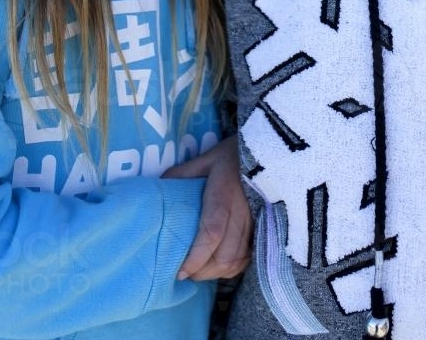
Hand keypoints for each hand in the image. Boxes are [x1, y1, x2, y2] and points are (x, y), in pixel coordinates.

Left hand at [162, 135, 251, 280]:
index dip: (196, 257)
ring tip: (199, 271)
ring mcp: (256, 224)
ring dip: (216, 272)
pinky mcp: (264, 229)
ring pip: (237, 261)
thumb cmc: (232, 156)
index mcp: (224, 196)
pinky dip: (232, 268)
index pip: (211, 233)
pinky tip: (219, 265)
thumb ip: (181, 174)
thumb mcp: (204, 160)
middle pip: (224, 256)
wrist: (269, 152)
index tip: (180, 271)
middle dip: (202, 271)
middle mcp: (242, 214)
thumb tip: (156, 189)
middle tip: (184, 272)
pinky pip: (248, 258)